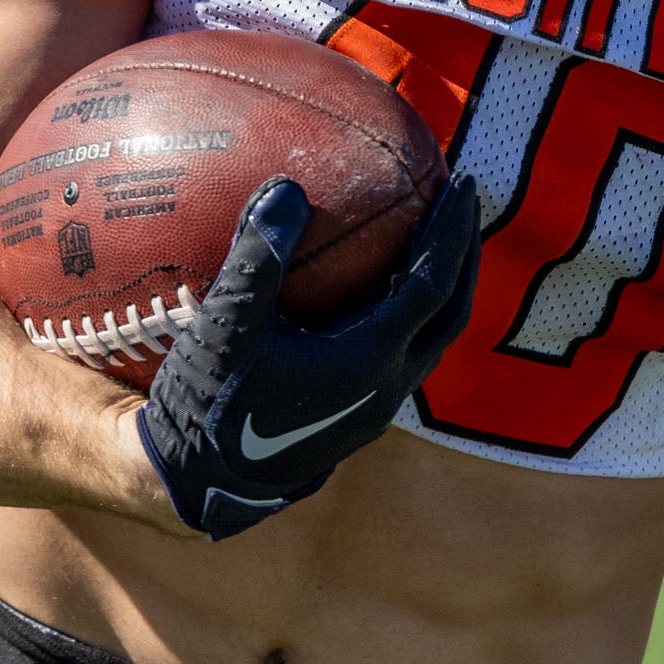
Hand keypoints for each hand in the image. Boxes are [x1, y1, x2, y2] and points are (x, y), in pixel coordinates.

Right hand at [134, 172, 478, 539]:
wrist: (197, 483)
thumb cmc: (208, 401)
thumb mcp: (226, 324)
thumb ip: (259, 254)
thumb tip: (288, 186)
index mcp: (368, 360)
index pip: (433, 284)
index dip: (451, 229)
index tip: (460, 180)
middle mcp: (388, 387)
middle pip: (452, 310)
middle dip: (465, 250)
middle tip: (464, 197)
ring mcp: (378, 408)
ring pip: (435, 338)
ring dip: (446, 284)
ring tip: (439, 237)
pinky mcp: (360, 418)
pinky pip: (408, 353)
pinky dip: (416, 311)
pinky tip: (387, 288)